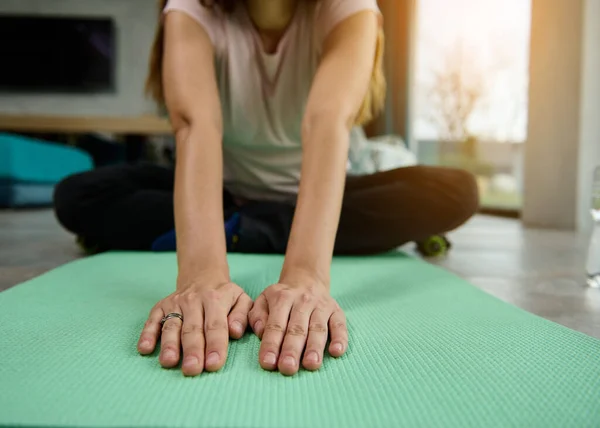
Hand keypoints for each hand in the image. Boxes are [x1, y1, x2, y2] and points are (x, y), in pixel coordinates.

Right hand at [137, 280, 252, 376]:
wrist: (202, 276)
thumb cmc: (224, 296)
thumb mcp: (240, 299)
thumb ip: (242, 316)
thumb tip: (235, 332)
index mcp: (215, 299)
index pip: (216, 325)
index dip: (215, 345)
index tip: (214, 364)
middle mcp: (193, 300)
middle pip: (192, 329)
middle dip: (192, 350)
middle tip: (192, 369)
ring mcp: (175, 303)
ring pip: (171, 326)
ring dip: (169, 345)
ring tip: (169, 362)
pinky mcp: (160, 307)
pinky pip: (152, 321)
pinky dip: (147, 334)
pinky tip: (145, 349)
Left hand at [248, 281, 347, 375]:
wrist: (307, 279)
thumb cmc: (281, 298)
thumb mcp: (264, 299)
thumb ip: (257, 316)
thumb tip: (261, 333)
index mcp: (282, 299)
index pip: (276, 325)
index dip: (271, 344)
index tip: (268, 363)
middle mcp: (303, 301)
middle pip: (297, 328)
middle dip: (292, 349)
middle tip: (288, 368)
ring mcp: (321, 306)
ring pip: (318, 328)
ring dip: (314, 347)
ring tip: (311, 364)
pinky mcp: (336, 311)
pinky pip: (339, 325)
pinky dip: (340, 338)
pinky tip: (336, 352)